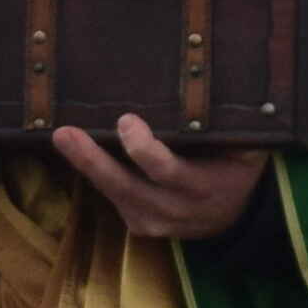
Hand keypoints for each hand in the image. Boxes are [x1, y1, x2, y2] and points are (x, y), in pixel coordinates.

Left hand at [52, 110, 264, 244]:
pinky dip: (94, 174)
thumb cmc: (237, 164)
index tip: (126, 121)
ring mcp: (156, 223)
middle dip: (94, 161)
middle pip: (129, 187)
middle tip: (66, 133)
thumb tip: (207, 80)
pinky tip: (75, 150)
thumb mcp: (245, 146)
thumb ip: (226, 124)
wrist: (235, 213)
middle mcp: (178, 211)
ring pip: (115, 195)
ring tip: (61, 137)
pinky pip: (113, 199)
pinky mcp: (140, 226)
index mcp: (207, 188)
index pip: (170, 173)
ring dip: (85, 166)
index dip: (146, 151)